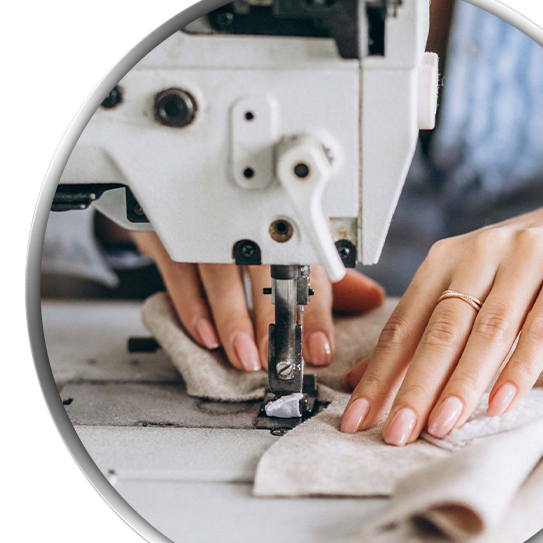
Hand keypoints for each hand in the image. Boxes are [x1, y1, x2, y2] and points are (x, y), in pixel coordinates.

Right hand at [132, 232, 384, 370]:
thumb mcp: (287, 249)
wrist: (182, 184)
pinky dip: (192, 306)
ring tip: (243, 355)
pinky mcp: (170, 233)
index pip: (307, 273)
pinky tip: (205, 336)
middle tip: (276, 358)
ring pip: (221, 270)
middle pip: (266, 271)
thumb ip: (327, 280)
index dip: (315, 314)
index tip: (320, 350)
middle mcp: (248, 225)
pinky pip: (180, 270)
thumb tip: (373, 299)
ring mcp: (207, 227)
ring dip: (232, 317)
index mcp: (284, 230)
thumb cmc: (244, 227)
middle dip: (273, 319)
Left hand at [340, 191, 542, 444]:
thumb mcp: (469, 289)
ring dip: (463, 383)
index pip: (404, 324)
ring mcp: (526, 256)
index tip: (359, 417)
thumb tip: (364, 380)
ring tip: (442, 425)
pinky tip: (502, 401)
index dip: (378, 373)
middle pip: (441, 329)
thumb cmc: (523, 268)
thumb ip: (423, 332)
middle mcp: (479, 252)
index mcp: (445, 259)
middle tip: (397, 432)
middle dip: (415, 386)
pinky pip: (542, 325)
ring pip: (488, 330)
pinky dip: (521, 367)